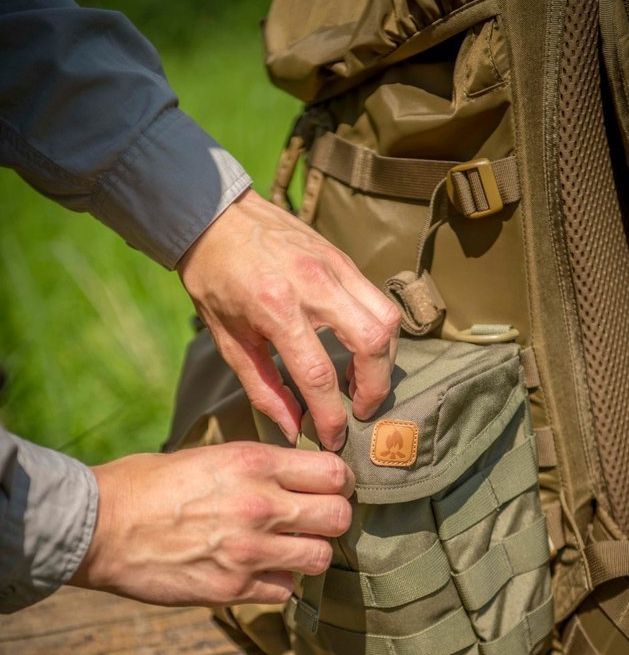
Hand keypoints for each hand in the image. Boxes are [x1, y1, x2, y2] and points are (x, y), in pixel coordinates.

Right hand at [69, 443, 353, 606]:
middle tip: (311, 521)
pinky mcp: (233, 588)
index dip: (336, 482)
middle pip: (339, 516)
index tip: (325, 488)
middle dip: (330, 519)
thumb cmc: (145, 485)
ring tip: (285, 549)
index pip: (335, 473)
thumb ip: (256, 468)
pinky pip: (285, 591)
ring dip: (308, 554)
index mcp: (253, 463)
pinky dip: (277, 583)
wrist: (97, 528)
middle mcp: (259, 505)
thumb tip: (294, 477)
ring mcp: (249, 551)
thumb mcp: (207, 455)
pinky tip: (256, 572)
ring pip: (321, 558)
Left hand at [178, 189, 401, 450]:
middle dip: (375, 388)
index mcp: (275, 308)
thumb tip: (292, 429)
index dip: (331, 417)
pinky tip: (360, 349)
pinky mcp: (344, 258)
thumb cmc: (213, 279)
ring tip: (363, 382)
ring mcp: (334, 266)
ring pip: (388, 319)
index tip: (333, 439)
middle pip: (372, 344)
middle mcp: (313, 284)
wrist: (214, 215)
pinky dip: (379, 332)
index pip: (319, 375)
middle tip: (360, 410)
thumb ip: (264, 388)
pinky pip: (379, 300)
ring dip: (385, 360)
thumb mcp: (228, 340)